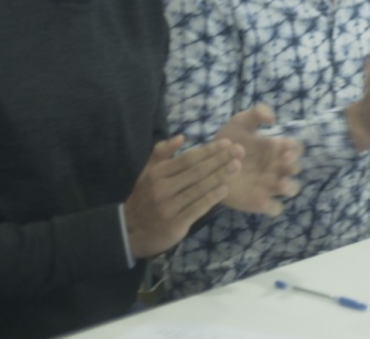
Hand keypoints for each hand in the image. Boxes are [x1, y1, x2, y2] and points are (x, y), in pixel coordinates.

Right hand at [124, 136, 243, 258]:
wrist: (129, 233)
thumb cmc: (144, 198)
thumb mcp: (147, 173)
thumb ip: (162, 153)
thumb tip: (181, 136)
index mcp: (157, 174)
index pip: (188, 159)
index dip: (208, 150)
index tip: (227, 143)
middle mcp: (162, 189)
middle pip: (196, 171)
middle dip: (220, 160)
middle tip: (239, 151)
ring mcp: (168, 207)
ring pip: (199, 189)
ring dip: (220, 176)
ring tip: (237, 166)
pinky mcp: (175, 225)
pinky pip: (197, 208)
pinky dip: (212, 198)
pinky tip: (225, 189)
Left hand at [215, 105, 302, 216]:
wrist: (206, 163)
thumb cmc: (227, 141)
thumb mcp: (240, 122)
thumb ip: (256, 113)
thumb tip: (273, 120)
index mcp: (275, 148)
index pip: (296, 148)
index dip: (294, 148)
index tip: (284, 146)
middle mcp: (276, 167)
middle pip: (296, 168)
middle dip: (293, 164)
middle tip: (283, 159)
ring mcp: (268, 185)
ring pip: (291, 189)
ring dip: (289, 187)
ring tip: (280, 183)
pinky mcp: (258, 202)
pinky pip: (274, 208)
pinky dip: (272, 206)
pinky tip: (262, 200)